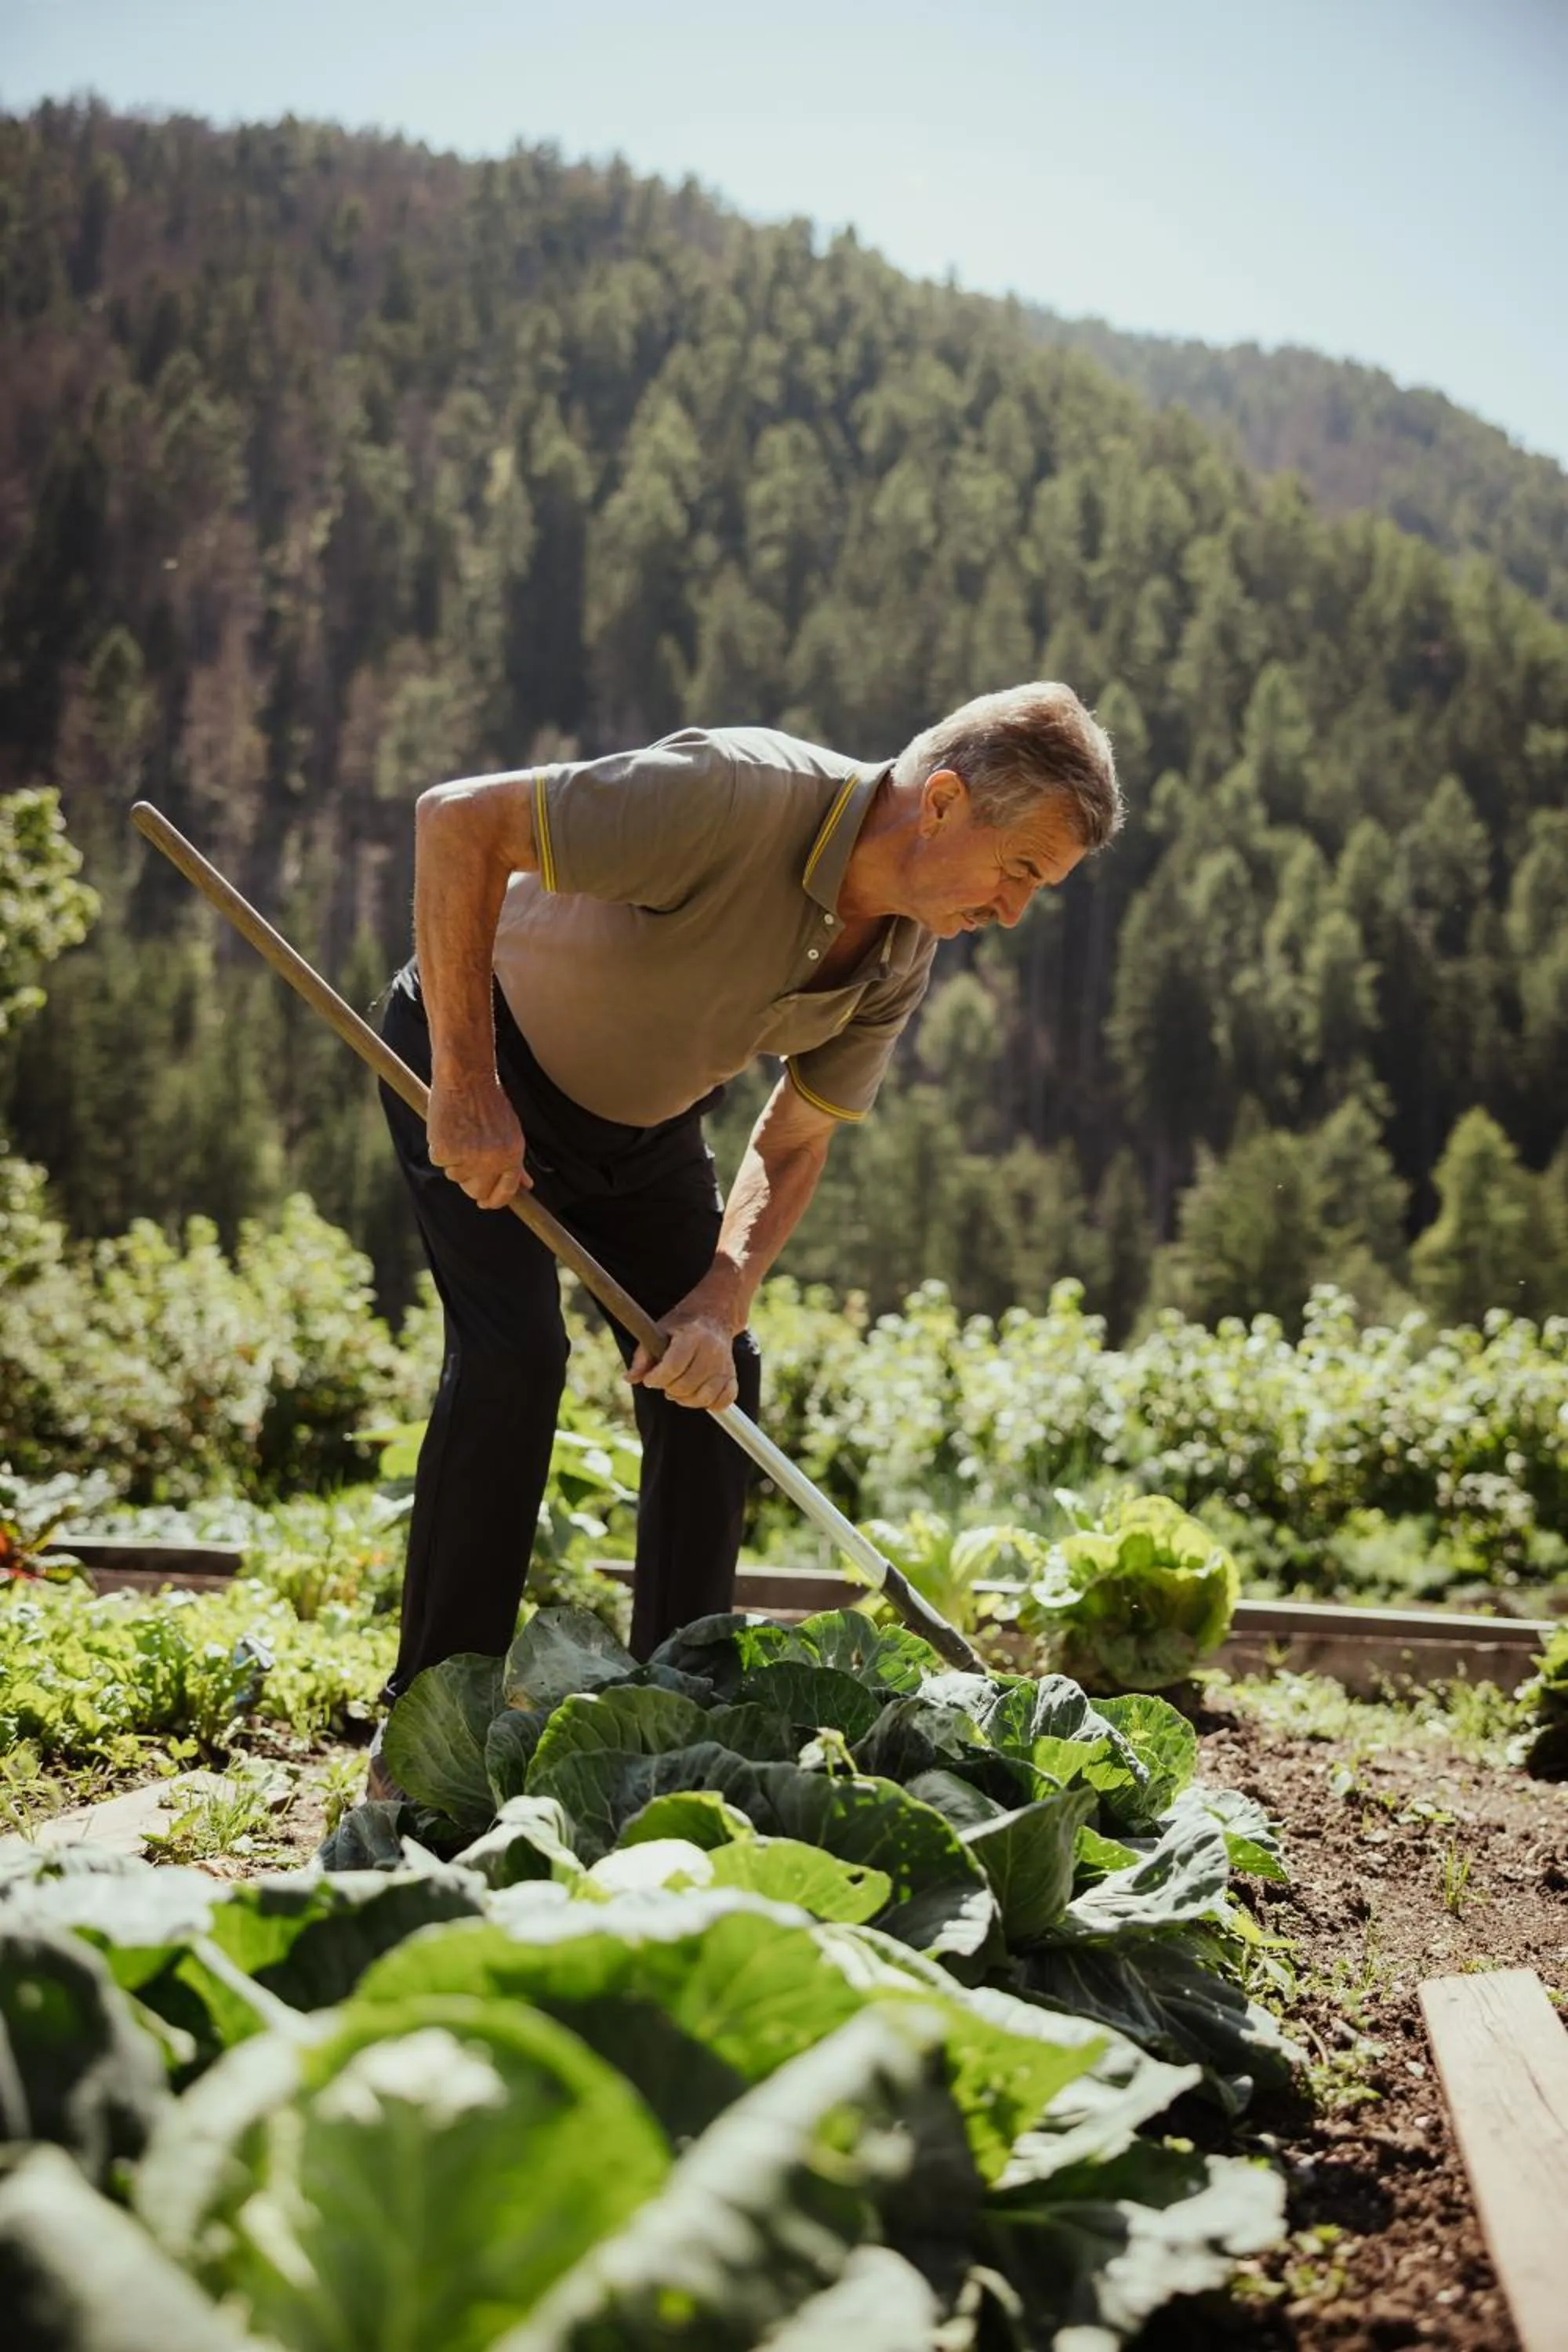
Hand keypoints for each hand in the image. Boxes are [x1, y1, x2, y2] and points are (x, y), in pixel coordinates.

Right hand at [426, 1073, 531, 1207]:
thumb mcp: (511, 1131)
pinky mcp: (444, 1150)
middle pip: (476, 1191)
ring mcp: (467, 1157)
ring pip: (455, 1176)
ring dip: (455, 1160)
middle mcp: (491, 1160)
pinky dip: (440, 1147)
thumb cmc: (488, 1100)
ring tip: (460, 1132)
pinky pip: (439, 1160)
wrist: (465, 1075)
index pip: (504, 1193)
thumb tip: (526, 1185)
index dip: (493, 1200)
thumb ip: (516, 1162)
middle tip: (467, 1158)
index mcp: (512, 1155)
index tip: (486, 1202)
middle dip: (470, 1181)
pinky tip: (447, 1128)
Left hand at [630, 1303, 739, 1410]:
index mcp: (692, 1336)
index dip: (656, 1379)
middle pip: (686, 1385)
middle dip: (669, 1389)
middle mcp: (712, 1350)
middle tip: (664, 1382)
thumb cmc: (680, 1326)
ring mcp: (725, 1365)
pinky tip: (698, 1395)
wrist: (713, 1316)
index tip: (650, 1379)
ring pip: (704, 1397)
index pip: (673, 1367)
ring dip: (686, 1400)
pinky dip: (710, 1404)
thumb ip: (643, 1356)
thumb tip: (630, 1379)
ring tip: (678, 1390)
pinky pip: (724, 1400)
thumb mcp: (658, 1332)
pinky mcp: (732, 1375)